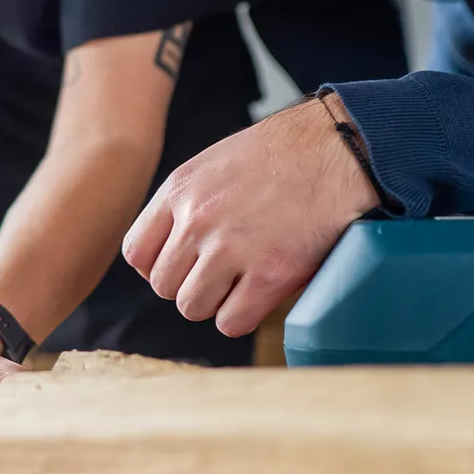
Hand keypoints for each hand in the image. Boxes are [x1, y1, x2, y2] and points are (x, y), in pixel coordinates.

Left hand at [122, 97, 378, 337]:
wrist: (336, 152)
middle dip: (189, 286)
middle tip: (220, 275)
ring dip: (215, 303)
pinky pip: (232, 321)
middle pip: (164, 286)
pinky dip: (242, 316)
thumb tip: (170, 247)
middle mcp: (198, 220)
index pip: (137, 252)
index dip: (157, 268)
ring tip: (241, 283)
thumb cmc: (281, 156)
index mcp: (181, 190)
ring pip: (193, 307)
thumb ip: (186, 203)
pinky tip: (259, 295)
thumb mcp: (214, 165)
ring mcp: (232, 248)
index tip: (181, 267)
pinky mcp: (269, 274)